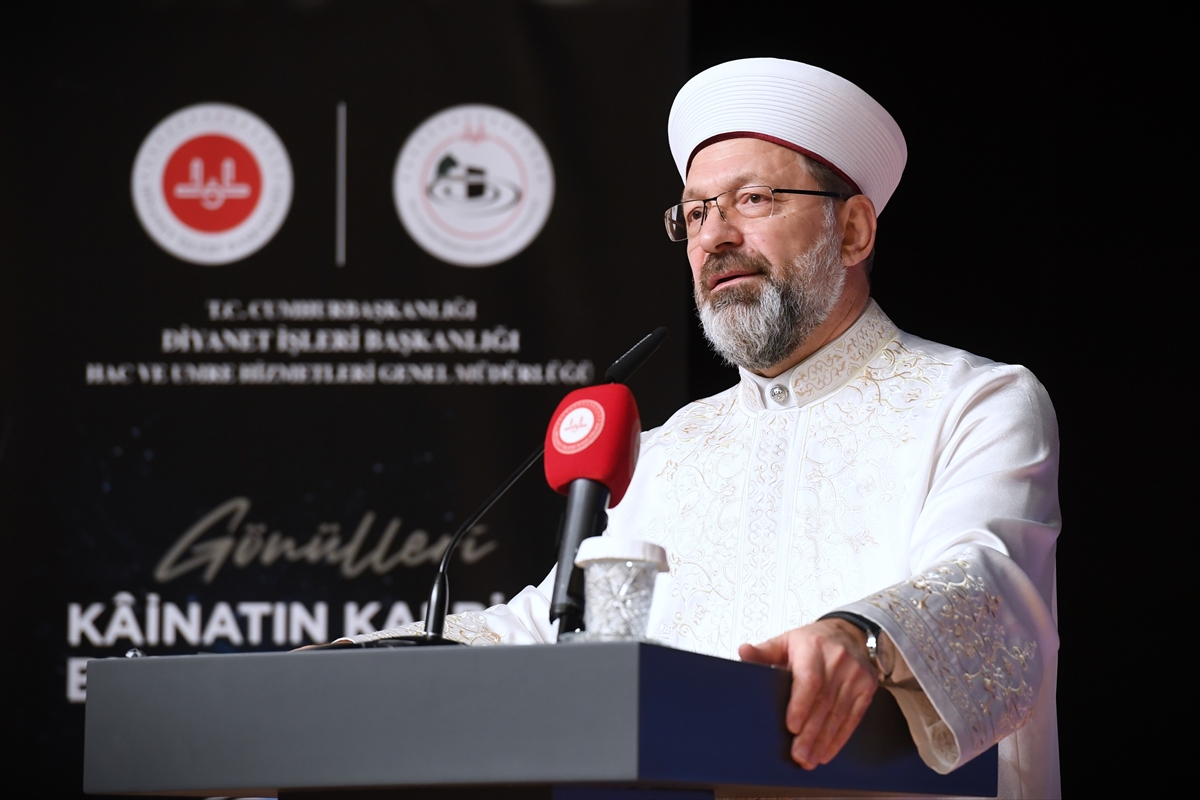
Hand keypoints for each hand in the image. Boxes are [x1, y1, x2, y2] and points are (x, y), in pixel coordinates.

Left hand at [738, 619, 878, 769]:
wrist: (848, 633)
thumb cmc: (811, 642)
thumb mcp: (786, 641)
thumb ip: (763, 651)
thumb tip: (743, 651)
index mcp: (813, 647)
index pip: (809, 679)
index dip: (801, 705)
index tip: (792, 727)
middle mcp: (838, 660)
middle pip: (824, 702)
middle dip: (811, 733)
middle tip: (798, 756)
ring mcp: (855, 674)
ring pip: (839, 713)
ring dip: (824, 740)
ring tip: (809, 760)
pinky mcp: (867, 687)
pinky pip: (853, 717)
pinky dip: (839, 738)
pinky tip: (827, 752)